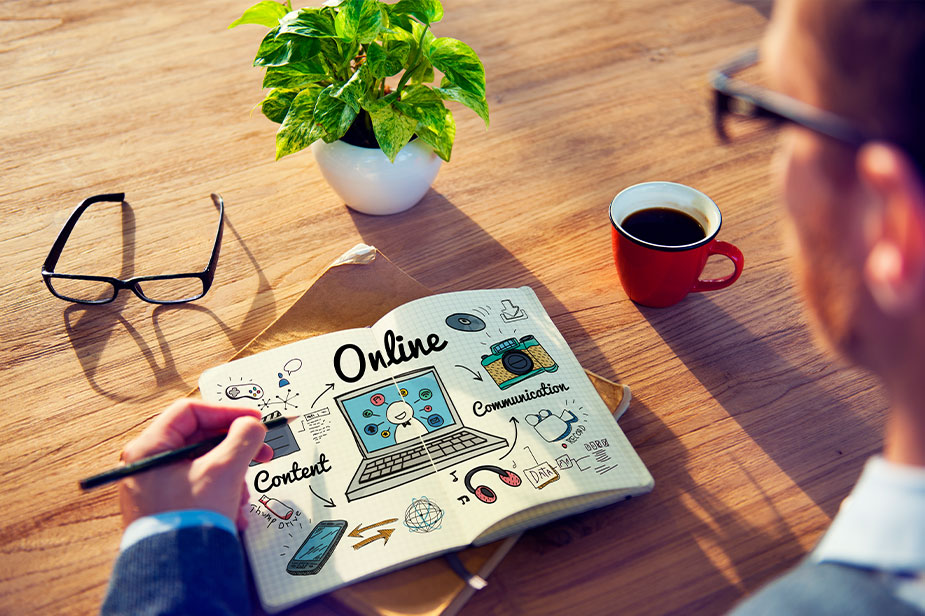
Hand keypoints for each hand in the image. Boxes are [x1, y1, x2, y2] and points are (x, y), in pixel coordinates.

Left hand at [118, 399, 273, 529]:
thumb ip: (243, 438)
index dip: (226, 411)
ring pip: (204, 464)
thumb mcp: (224, 470)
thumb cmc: (187, 521)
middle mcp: (148, 465)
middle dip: (235, 449)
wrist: (176, 572)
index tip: (251, 419)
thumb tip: (251, 425)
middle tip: (261, 452)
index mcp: (149, 448)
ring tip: (242, 496)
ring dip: (231, 475)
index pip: (191, 411)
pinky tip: (233, 510)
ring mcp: (157, 486)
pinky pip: (200, 486)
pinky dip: (221, 493)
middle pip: (200, 439)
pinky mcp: (168, 505)